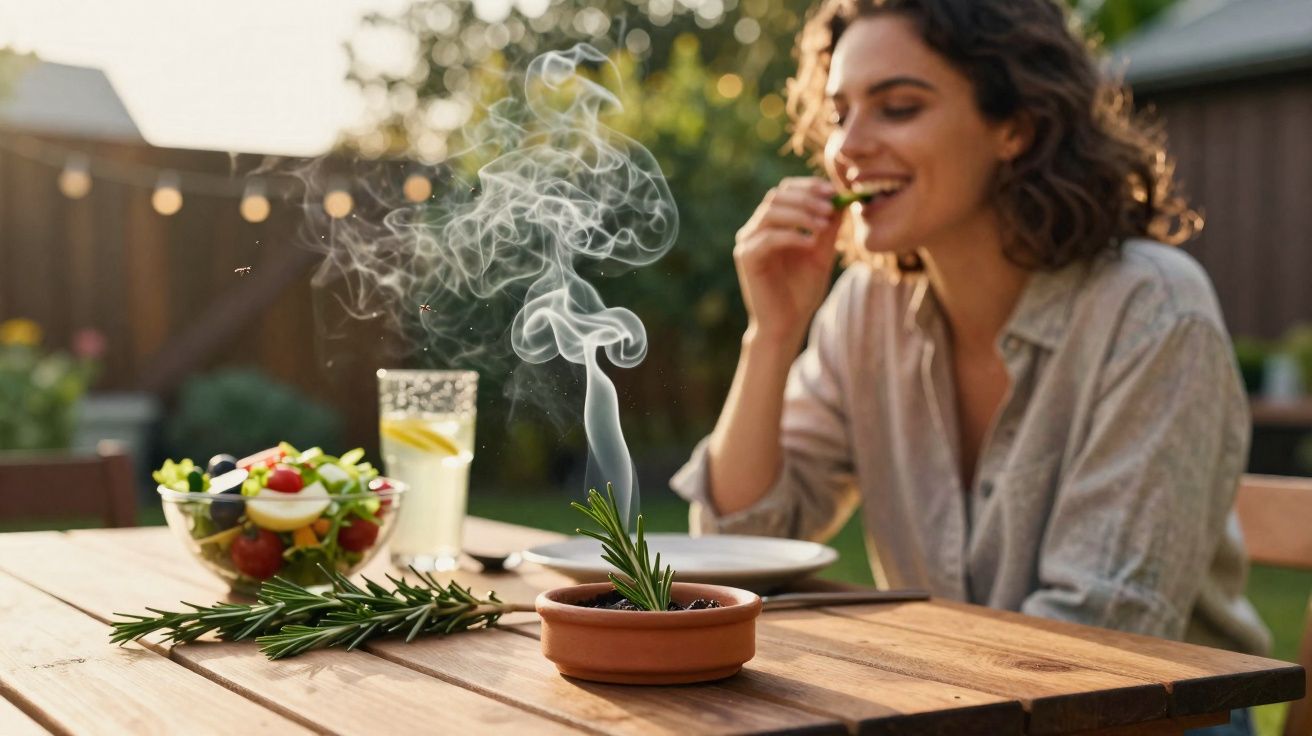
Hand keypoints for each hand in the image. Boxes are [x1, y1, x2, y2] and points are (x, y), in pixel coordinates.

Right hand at [733, 177, 840, 348]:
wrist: (787, 324)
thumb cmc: (801, 292)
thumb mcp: (821, 254)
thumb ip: (828, 228)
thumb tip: (842, 199)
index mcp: (771, 225)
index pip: (785, 191)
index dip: (808, 186)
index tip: (833, 191)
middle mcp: (756, 229)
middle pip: (776, 196)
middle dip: (806, 197)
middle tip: (830, 206)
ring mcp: (748, 242)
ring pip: (771, 212)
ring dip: (801, 214)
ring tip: (823, 225)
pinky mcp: (746, 258)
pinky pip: (768, 237)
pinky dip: (792, 236)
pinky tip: (810, 243)